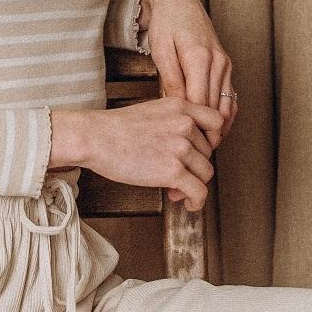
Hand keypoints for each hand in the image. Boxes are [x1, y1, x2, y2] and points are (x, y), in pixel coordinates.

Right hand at [66, 97, 224, 213]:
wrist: (94, 137)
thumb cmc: (114, 128)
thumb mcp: (152, 111)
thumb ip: (174, 122)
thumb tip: (188, 149)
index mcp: (181, 107)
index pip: (217, 122)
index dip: (211, 140)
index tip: (198, 152)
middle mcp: (186, 125)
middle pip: (208, 153)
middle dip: (195, 167)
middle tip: (177, 176)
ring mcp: (181, 148)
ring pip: (205, 173)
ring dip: (193, 185)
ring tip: (175, 190)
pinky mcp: (173, 172)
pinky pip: (199, 192)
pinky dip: (196, 202)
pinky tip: (187, 204)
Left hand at [139, 0, 236, 211]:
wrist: (178, 1)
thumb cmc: (165, 25)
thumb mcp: (161, 51)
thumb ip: (170, 80)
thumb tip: (174, 109)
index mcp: (201, 57)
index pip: (200, 103)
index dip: (193, 130)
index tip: (181, 150)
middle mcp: (219, 63)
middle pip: (217, 110)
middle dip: (207, 139)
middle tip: (192, 162)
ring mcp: (226, 65)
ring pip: (227, 107)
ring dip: (218, 132)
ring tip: (203, 155)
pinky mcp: (226, 67)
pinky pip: (230, 99)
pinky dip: (224, 119)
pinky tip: (213, 135)